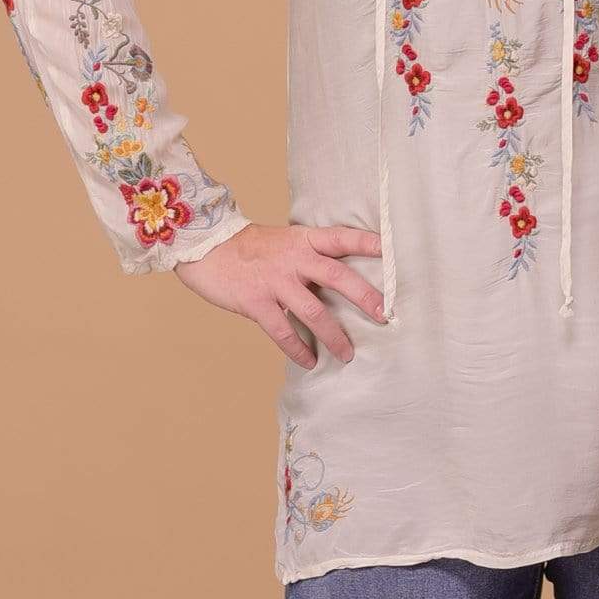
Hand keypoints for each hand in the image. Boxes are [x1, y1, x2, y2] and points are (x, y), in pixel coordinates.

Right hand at [172, 222, 385, 367]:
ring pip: (314, 311)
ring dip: (334, 336)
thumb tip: (339, 283)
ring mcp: (275, 281)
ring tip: (348, 354)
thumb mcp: (283, 243)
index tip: (392, 251)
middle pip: (337, 276)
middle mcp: (294, 259)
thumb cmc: (248, 248)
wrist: (205, 247)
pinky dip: (298, 349)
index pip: (342, 238)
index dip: (368, 242)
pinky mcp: (256, 302)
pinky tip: (309, 361)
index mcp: (303, 241)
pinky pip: (283, 331)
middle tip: (385, 315)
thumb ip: (308, 258)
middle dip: (364, 297)